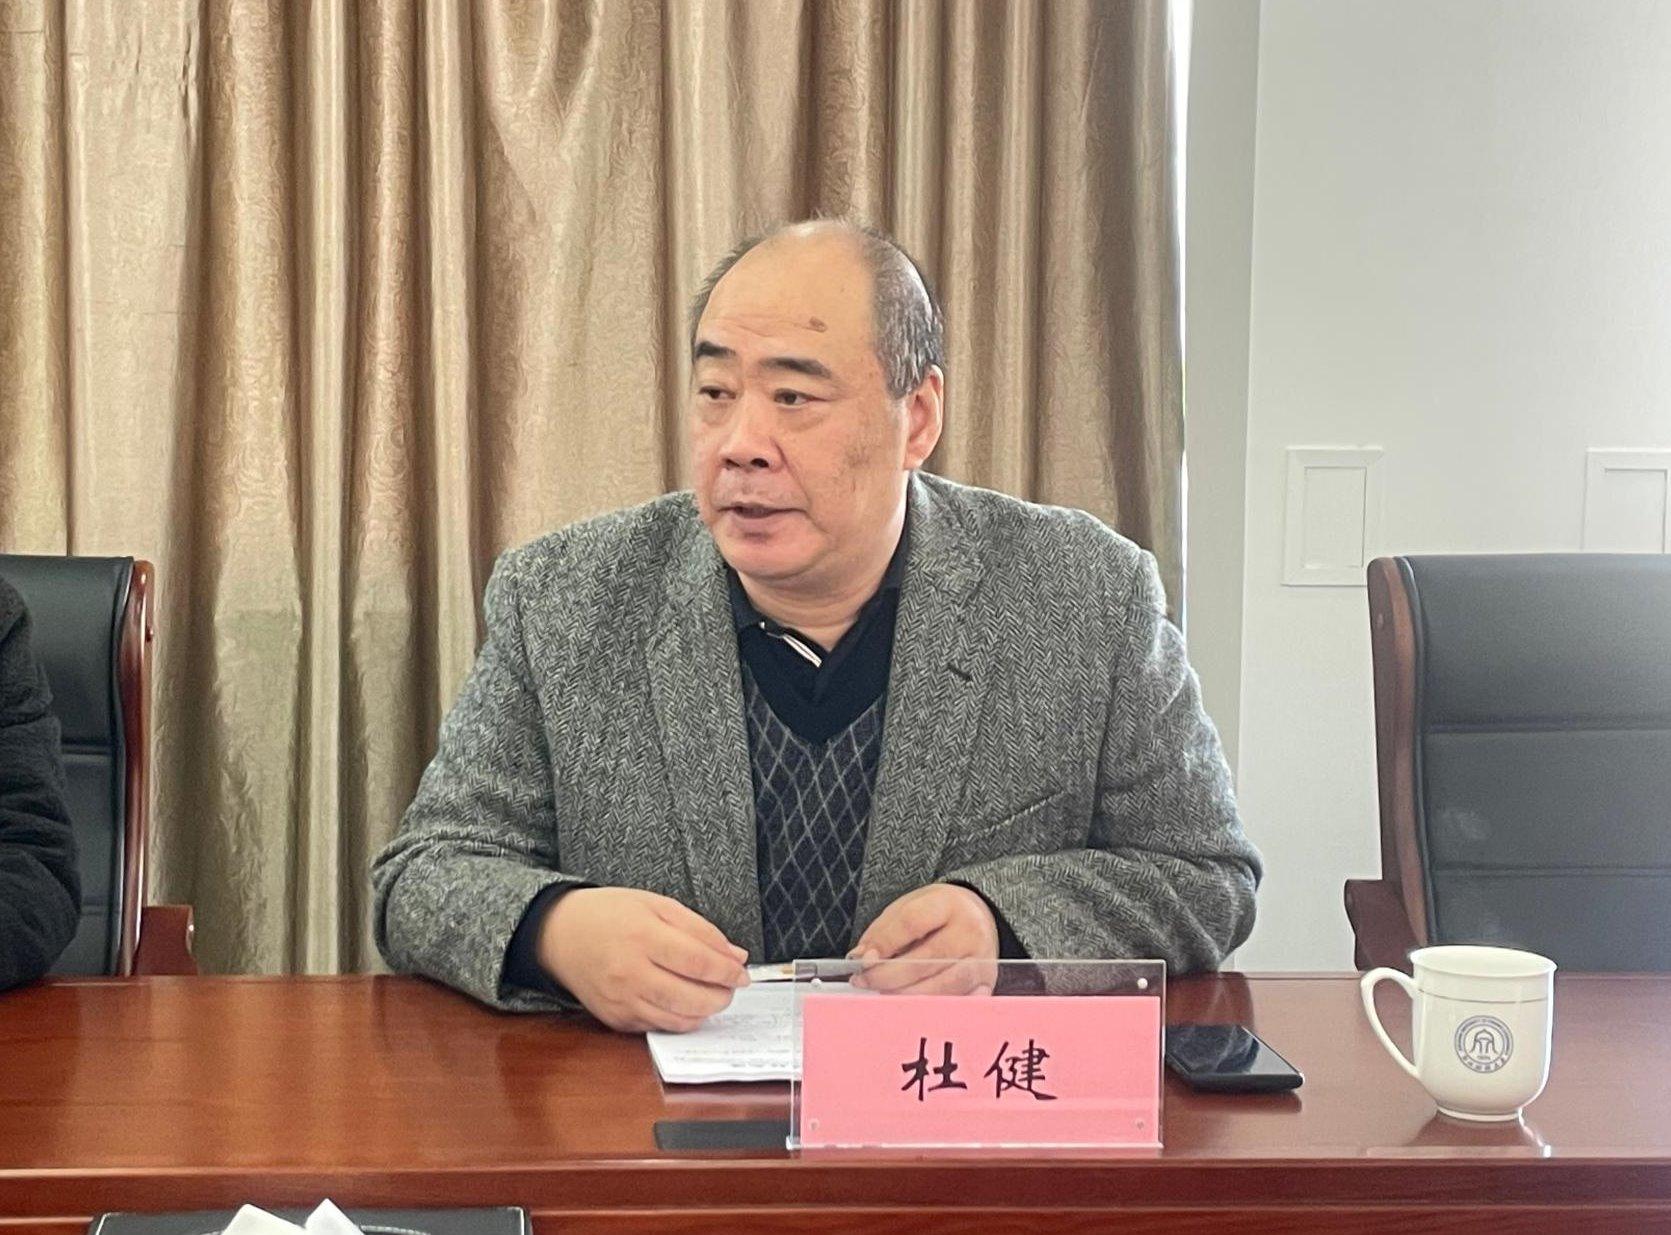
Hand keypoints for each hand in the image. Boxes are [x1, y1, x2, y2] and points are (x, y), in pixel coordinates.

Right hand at [538, 887, 749, 1032]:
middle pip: (691, 997)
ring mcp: (621, 1000)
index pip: (698, 962)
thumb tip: (735, 955)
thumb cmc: (609, 914)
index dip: (727, 971)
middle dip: (721, 996)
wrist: (560, 934)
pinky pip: (658, 1027)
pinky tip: (685, 1003)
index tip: (742, 973)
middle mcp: (629, 972)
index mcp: (642, 936)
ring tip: (712, 996)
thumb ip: (699, 929)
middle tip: (731, 987)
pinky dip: (679, 1019)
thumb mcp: (656, 904)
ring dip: (704, 1012)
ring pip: (677, 1019)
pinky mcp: (615, 1019)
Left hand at [848, 883, 998, 996]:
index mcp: (949, 904)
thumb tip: (860, 958)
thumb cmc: (939, 914)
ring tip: (885, 993)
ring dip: (907, 995)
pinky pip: (959, 1004)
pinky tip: (914, 1009)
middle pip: (926, 960)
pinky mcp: (987, 985)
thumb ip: (883, 932)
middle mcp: (971, 932)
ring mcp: (982, 961)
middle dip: (888, 976)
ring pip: (943, 987)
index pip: (911, 923)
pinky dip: (934, 1010)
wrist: (979, 917)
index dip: (884, 944)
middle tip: (865, 982)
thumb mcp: (909, 908)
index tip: (862, 960)